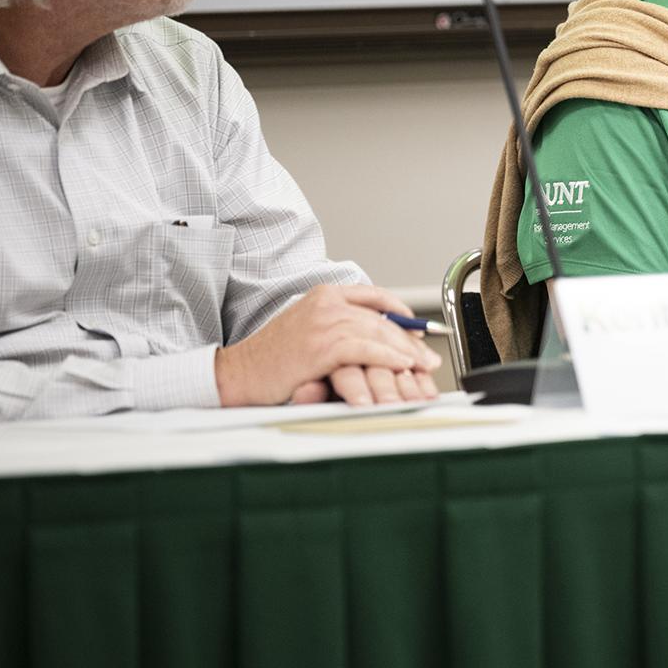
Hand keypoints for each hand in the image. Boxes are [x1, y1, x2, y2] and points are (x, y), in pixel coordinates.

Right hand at [214, 283, 441, 406]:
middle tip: (428, 357)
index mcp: (324, 294)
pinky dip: (386, 358)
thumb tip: (377, 337)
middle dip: (409, 340)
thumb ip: (339, 325)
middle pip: (381, 318)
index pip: (373, 296)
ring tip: (421, 367)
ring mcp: (323, 323)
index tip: (417, 328)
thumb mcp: (309, 328)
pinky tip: (400, 367)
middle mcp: (326, 303)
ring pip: (377, 333)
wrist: (239, 373)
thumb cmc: (272, 357)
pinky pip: (364, 350)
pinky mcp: (320, 346)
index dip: (400, 312)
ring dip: (404, 353)